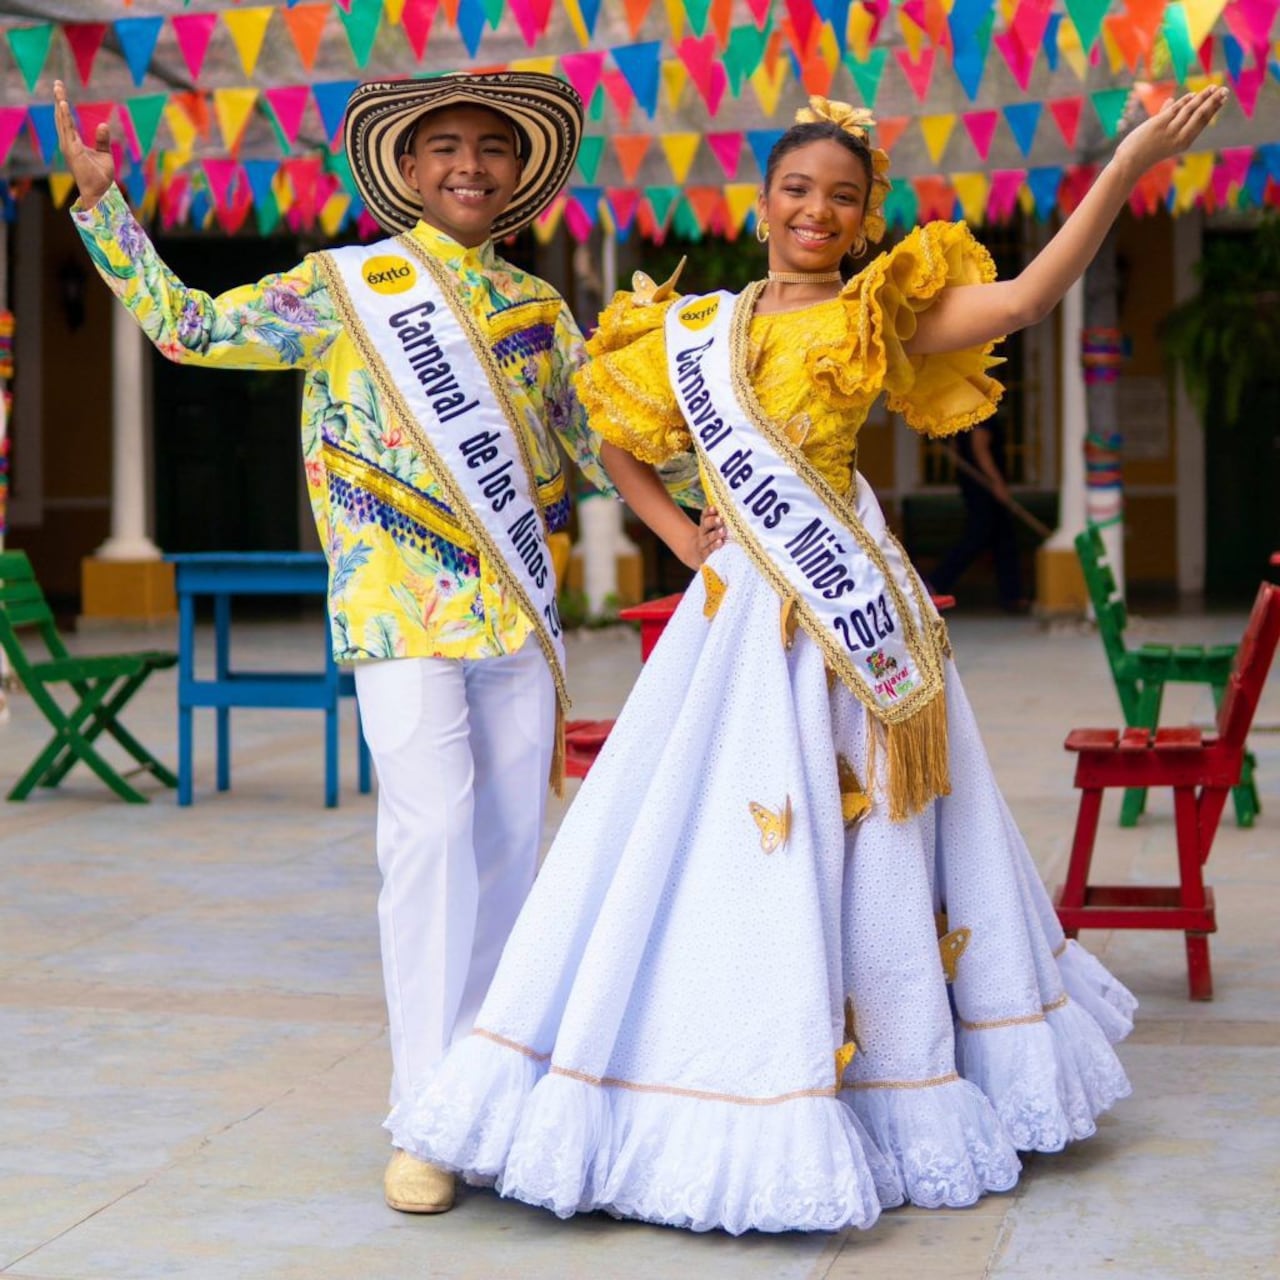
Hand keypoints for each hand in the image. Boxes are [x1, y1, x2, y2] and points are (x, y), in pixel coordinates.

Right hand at [53, 79, 114, 207]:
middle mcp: (68, 143)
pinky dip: (65, 117)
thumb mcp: (104, 154)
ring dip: (60, 104)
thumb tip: (103, 124)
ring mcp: (68, 146)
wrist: (100, 191)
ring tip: (58, 88)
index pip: (67, 120)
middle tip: (57, 83)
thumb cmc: (101, 176)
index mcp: (73, 143)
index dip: (63, 105)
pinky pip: (68, 130)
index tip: (61, 91)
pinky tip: (63, 104)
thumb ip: (102, 140)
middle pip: (61, 117)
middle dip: (59, 99)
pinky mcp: (72, 150)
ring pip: (62, 121)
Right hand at [678, 505, 727, 568]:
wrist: (697, 555)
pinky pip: (709, 551)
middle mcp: (703, 534)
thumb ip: (719, 522)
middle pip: (705, 526)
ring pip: (708, 539)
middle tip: (720, 519)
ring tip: (722, 531)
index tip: (714, 507)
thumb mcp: (713, 530)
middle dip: (713, 522)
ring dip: (715, 535)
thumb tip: (732, 511)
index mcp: (705, 525)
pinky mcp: (704, 555)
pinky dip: (714, 547)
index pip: (705, 516)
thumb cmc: (711, 540)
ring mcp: (703, 545)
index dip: (709, 511)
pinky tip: (720, 544)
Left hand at [1114, 85, 1227, 176]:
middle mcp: (1180, 137)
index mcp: (1184, 142)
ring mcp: (1170, 131)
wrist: (1129, 164)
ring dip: (1202, 97)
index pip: (1202, 122)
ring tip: (1213, 87)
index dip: (1213, 109)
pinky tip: (1192, 94)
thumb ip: (1166, 117)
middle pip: (1201, 115)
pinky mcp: (1159, 124)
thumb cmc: (1144, 151)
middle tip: (1225, 90)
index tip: (1223, 98)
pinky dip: (1184, 101)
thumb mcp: (1160, 136)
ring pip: (1190, 110)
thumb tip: (1171, 100)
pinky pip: (1175, 109)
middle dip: (1214, 101)